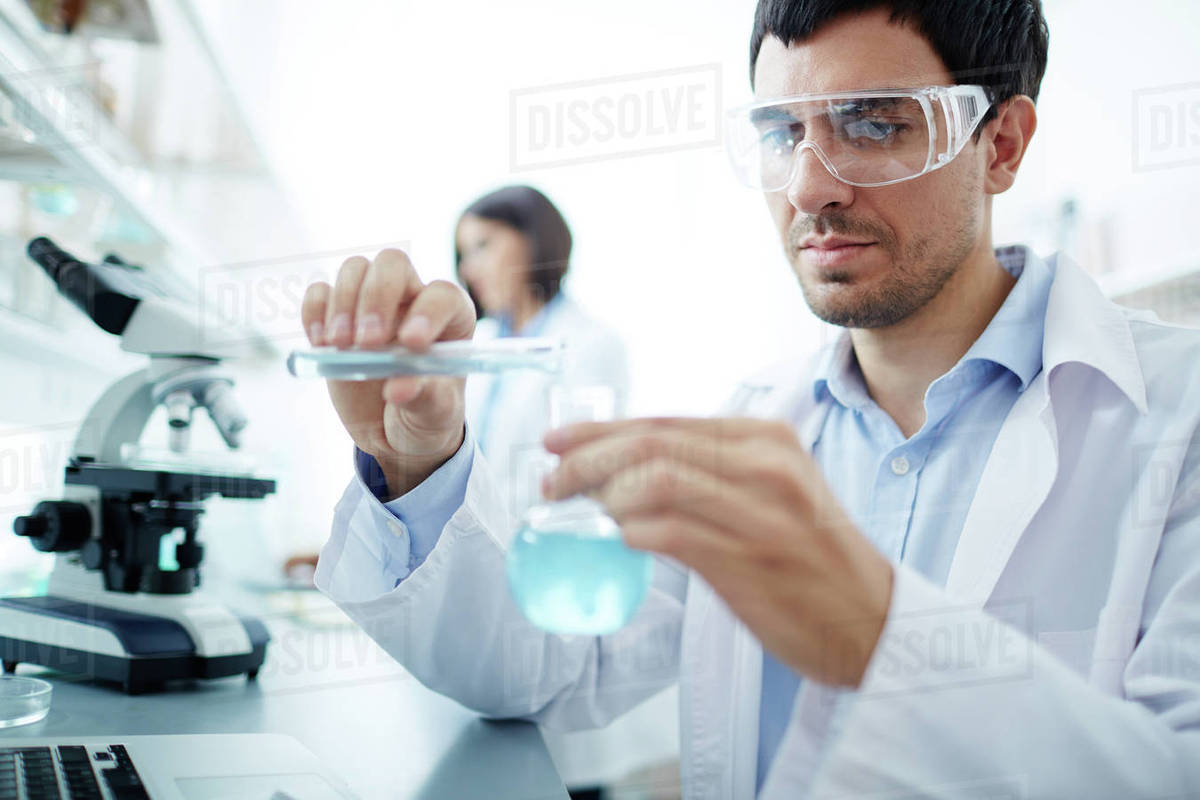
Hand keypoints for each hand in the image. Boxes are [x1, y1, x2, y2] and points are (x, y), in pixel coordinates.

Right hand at [301, 249, 474, 497]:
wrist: (393, 432)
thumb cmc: (425, 417)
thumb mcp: (435, 416)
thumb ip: (425, 398)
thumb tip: (398, 388)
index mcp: (450, 318)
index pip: (442, 295)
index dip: (427, 312)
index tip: (411, 343)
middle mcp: (412, 300)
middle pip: (393, 264)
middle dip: (376, 296)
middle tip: (367, 343)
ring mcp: (373, 304)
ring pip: (355, 268)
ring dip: (343, 302)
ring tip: (341, 346)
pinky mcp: (339, 316)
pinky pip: (320, 291)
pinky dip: (315, 311)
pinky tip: (322, 344)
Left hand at [542, 417, 893, 686]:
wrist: (874, 621)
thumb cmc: (814, 558)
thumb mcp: (775, 492)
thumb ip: (713, 472)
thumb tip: (626, 472)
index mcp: (767, 440)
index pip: (665, 421)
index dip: (601, 429)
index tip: (559, 441)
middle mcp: (765, 465)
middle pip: (651, 442)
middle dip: (586, 457)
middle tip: (549, 479)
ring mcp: (759, 512)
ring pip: (654, 480)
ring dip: (598, 494)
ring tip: (571, 512)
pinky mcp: (750, 561)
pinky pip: (669, 533)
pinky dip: (627, 532)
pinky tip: (612, 541)